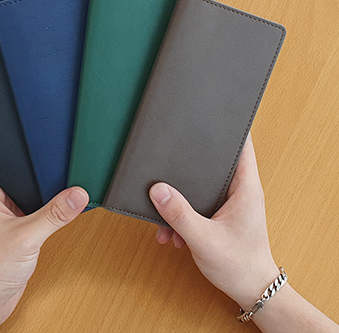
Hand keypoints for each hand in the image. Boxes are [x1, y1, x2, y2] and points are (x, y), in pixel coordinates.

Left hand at [0, 174, 88, 332]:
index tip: (53, 159)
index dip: (32, 160)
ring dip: (44, 201)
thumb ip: (55, 214)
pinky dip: (45, 215)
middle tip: (61, 181)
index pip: (12, 163)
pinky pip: (34, 213)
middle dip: (43, 182)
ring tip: (57, 202)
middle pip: (25, 179)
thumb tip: (77, 195)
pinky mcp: (15, 229)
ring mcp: (4, 216)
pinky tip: (54, 219)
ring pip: (31, 196)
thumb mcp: (27, 237)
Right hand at [149, 134, 279, 310]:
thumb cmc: (239, 265)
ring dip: (181, 197)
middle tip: (170, 157)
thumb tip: (157, 190)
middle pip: (214, 162)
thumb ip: (179, 214)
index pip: (242, 146)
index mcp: (244, 187)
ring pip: (201, 185)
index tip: (206, 117)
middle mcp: (237, 190)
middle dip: (189, 164)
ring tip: (165, 211)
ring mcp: (228, 202)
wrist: (250, 291)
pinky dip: (182, 213)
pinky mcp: (219, 214)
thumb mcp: (204, 239)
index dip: (227, 128)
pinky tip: (171, 230)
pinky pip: (196, 203)